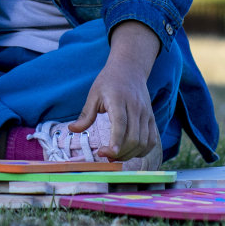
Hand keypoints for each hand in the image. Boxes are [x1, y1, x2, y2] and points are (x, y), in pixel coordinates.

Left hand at [70, 20, 161, 160]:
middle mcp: (136, 108)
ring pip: (144, 142)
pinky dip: (142, 151)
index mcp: (118, 100)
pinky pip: (152, 141)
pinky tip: (129, 152)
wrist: (130, 69)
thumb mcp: (93, 94)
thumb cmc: (109, 81)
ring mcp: (146, 114)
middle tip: (105, 156)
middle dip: (120, 153)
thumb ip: (85, 115)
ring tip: (115, 156)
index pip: (120, 124)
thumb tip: (72, 129)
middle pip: (133, 138)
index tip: (107, 153)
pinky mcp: (151, 118)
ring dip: (129, 154)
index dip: (116, 141)